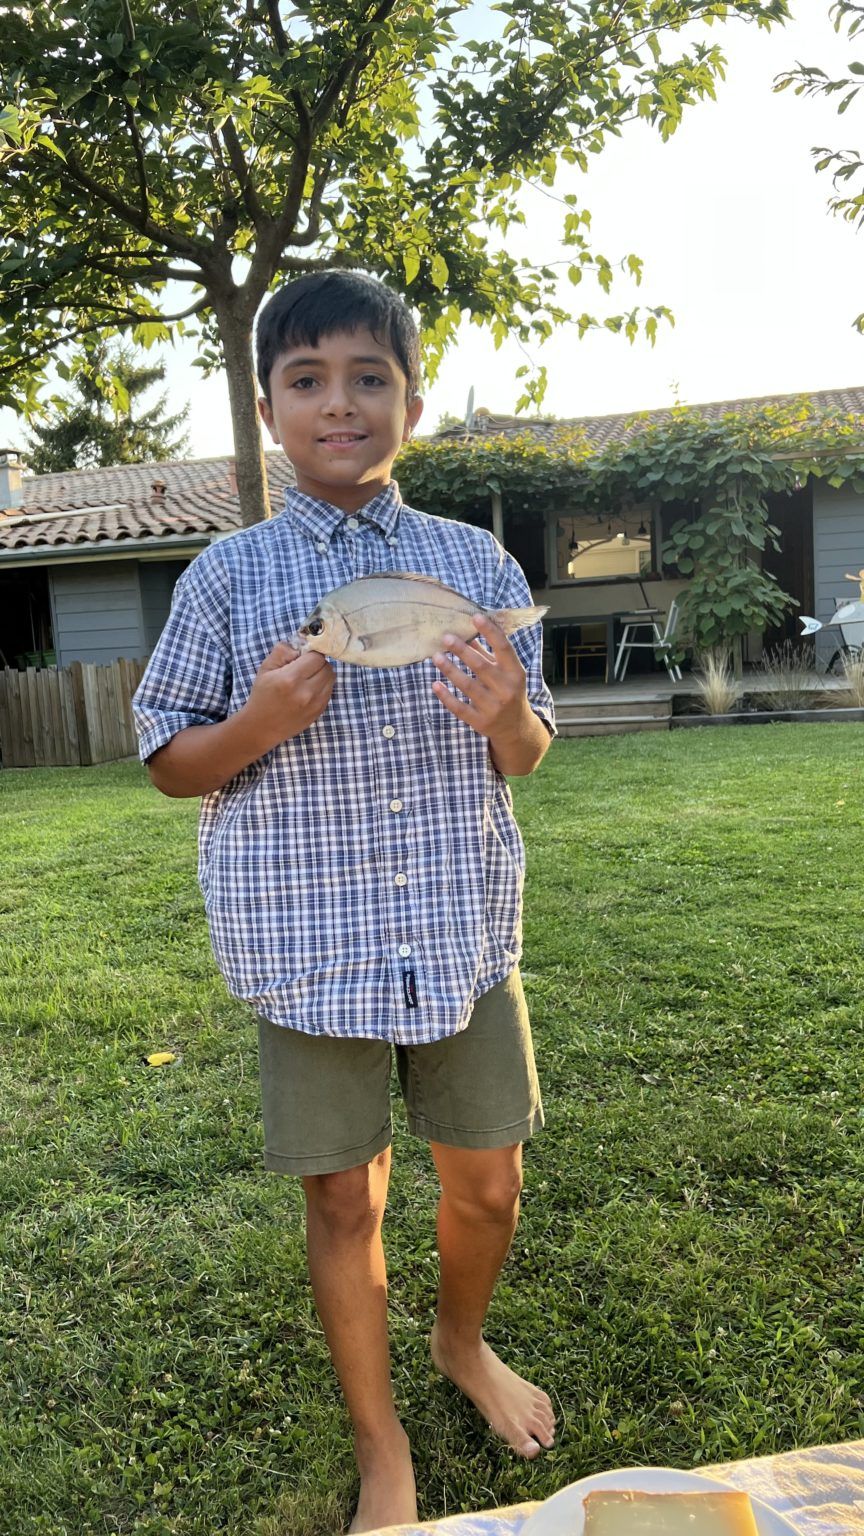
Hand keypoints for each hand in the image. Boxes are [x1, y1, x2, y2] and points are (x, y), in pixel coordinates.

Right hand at [244, 641, 334, 750]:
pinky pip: (329, 691)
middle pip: (327, 667)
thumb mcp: (266, 668)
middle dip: (317, 663)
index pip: (316, 656)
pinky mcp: (319, 712)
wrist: (262, 726)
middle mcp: (306, 692)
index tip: (302, 657)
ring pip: (331, 678)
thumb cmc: (262, 695)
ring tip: (307, 678)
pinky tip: (309, 689)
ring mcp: (315, 704)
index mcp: (290, 679)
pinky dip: (323, 686)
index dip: (310, 653)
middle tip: (305, 667)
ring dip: (322, 674)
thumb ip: (283, 651)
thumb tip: (301, 643)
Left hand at [431, 614, 530, 744]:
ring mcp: (493, 707)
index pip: (503, 648)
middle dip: (462, 651)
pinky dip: (446, 696)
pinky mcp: (480, 722)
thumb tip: (469, 632)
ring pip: (468, 686)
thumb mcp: (506, 672)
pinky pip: (460, 708)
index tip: (475, 617)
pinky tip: (435, 684)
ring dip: (450, 670)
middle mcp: (506, 689)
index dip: (490, 631)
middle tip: (446, 637)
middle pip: (481, 666)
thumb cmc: (508, 692)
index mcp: (515, 673)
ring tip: (436, 656)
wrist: (516, 728)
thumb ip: (488, 654)